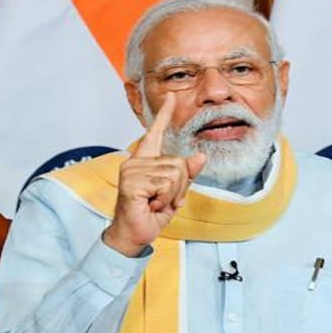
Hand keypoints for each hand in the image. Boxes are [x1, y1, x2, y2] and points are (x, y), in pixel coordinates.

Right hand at [103, 93, 205, 256]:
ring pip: (174, 175)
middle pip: (179, 164)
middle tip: (161, 200)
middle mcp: (137, 162)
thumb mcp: (174, 194)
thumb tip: (199, 157)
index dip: (164, 115)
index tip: (171, 97)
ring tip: (155, 203)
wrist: (134, 235)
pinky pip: (165, 185)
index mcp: (146, 161)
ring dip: (171, 195)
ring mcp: (132, 170)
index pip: (155, 133)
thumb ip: (186, 175)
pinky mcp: (131, 181)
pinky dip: (164, 200)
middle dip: (179, 188)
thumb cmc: (150, 215)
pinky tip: (150, 205)